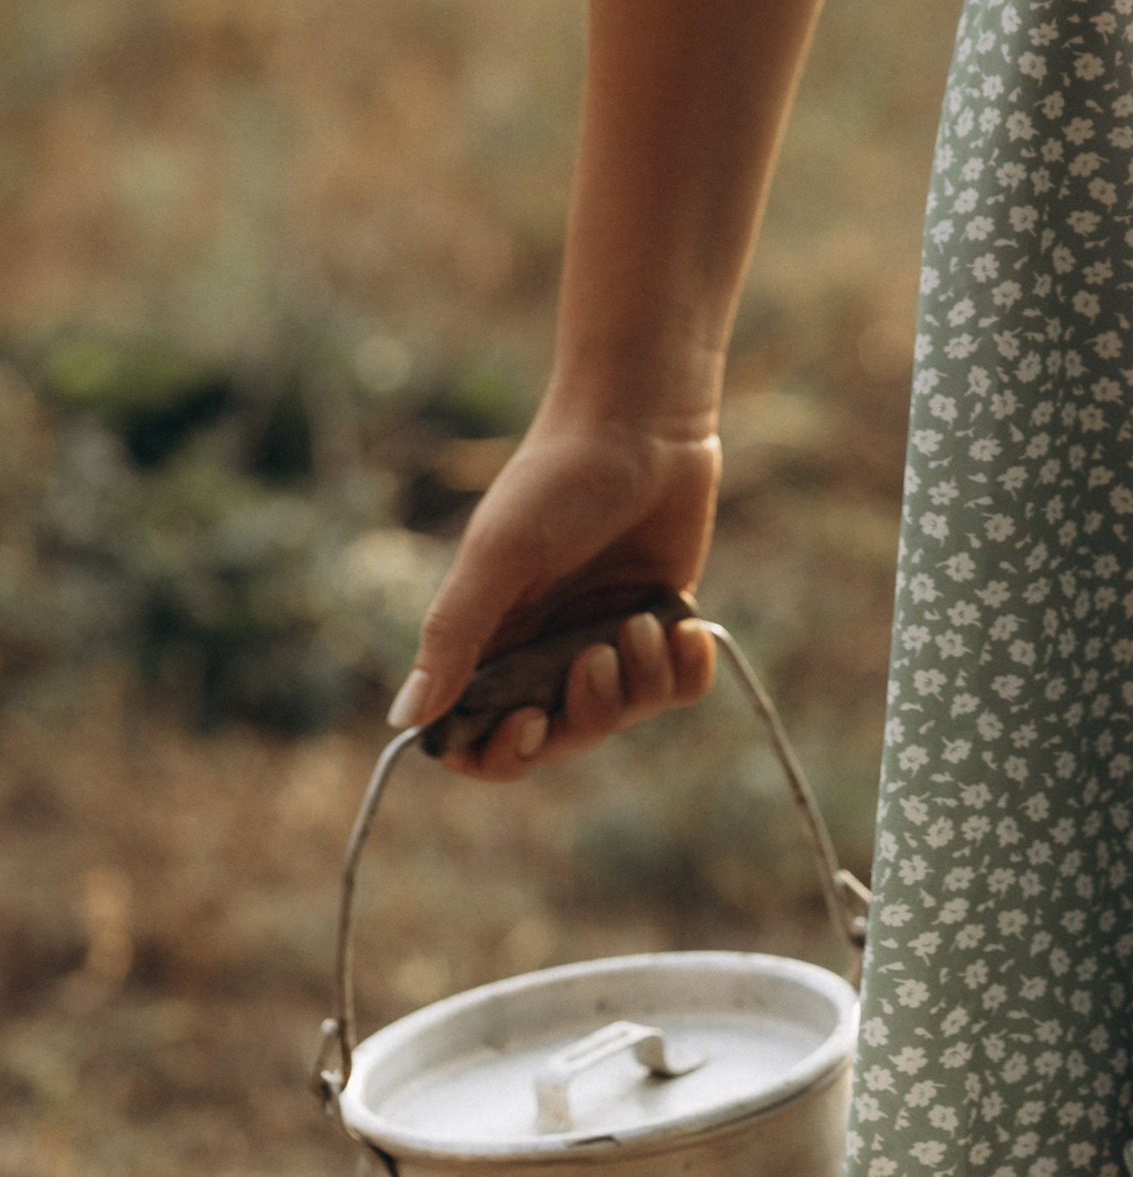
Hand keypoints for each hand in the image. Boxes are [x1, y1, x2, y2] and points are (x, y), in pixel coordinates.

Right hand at [387, 407, 720, 781]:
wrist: (642, 423)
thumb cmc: (558, 479)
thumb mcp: (500, 554)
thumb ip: (454, 635)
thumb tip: (402, 719)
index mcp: (494, 641)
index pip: (481, 738)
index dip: (500, 753)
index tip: (527, 723)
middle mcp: (547, 650)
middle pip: (558, 740)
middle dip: (583, 716)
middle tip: (596, 658)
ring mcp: (608, 638)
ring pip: (623, 716)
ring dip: (639, 682)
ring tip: (642, 622)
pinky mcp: (662, 622)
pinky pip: (679, 687)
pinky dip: (685, 670)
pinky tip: (684, 627)